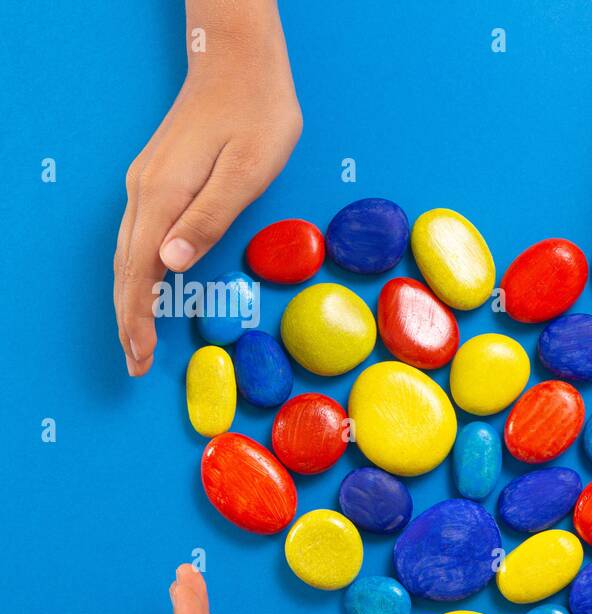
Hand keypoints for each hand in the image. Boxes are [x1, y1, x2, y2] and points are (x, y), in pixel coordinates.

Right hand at [114, 1, 300, 374]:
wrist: (239, 62)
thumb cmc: (256, 115)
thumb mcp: (245, 172)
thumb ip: (208, 219)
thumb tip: (169, 264)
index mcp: (164, 196)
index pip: (139, 271)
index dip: (136, 318)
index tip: (138, 356)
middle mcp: (146, 193)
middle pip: (126, 268)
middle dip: (128, 319)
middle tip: (134, 364)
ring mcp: (148, 184)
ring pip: (129, 253)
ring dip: (131, 298)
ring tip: (138, 338)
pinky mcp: (159, 178)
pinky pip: (139, 236)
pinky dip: (138, 270)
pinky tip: (149, 287)